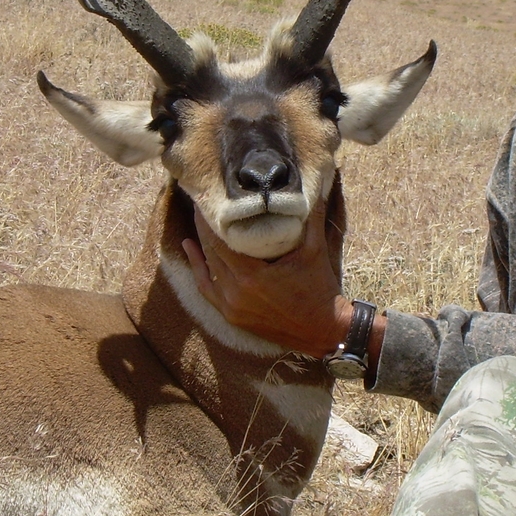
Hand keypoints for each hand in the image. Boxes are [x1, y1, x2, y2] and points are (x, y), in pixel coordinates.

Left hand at [182, 200, 354, 357]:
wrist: (323, 330)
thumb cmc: (320, 289)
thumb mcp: (315, 250)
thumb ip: (311, 217)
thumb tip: (314, 186)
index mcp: (252, 276)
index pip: (219, 241)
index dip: (209, 219)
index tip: (205, 198)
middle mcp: (236, 293)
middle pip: (210, 253)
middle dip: (203, 227)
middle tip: (201, 203)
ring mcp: (231, 307)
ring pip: (207, 270)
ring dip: (201, 246)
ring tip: (197, 221)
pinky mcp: (232, 316)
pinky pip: (207, 291)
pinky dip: (199, 271)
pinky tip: (192, 251)